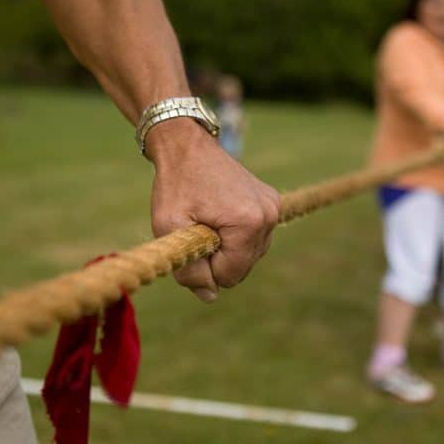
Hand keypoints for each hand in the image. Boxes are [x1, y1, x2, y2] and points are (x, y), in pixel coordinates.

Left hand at [147, 118, 280, 302]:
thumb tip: (209, 297)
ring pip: (249, 255)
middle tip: (196, 229)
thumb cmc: (175, 184)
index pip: (230, 275)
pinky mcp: (272, 203)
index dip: (204, 268)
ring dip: (225, 248)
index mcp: (249, 223)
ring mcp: (274, 208)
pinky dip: (234, 236)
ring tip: (207, 221)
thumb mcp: (170, 228)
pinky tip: (218, 216)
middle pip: (242, 268)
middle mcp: (269, 216)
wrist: (186, 145)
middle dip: (216, 259)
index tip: (190, 240)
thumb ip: (189, 269)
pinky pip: (254, 238)